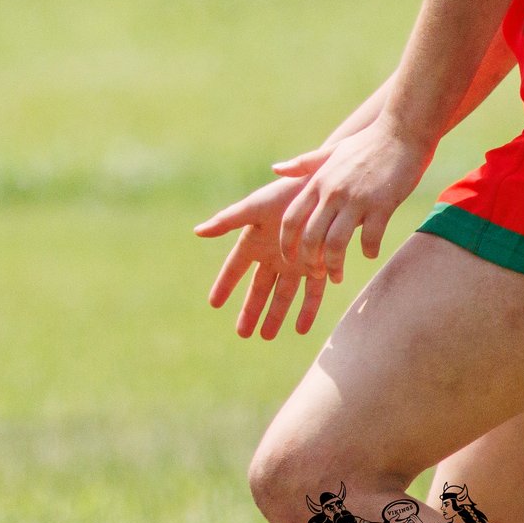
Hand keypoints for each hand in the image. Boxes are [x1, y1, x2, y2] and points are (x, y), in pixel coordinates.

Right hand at [198, 168, 319, 338]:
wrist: (325, 187)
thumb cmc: (286, 192)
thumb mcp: (255, 206)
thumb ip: (228, 220)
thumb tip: (198, 231)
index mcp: (254, 241)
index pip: (235, 268)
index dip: (225, 285)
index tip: (214, 303)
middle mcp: (273, 255)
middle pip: (259, 289)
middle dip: (250, 311)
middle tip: (243, 333)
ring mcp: (296, 262)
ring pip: (284, 296)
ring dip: (276, 315)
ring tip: (266, 336)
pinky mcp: (319, 265)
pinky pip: (312, 294)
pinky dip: (307, 311)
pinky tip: (300, 329)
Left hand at [279, 118, 433, 283]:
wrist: (401, 132)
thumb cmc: (366, 143)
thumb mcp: (330, 151)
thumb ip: (303, 164)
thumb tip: (275, 169)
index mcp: (317, 183)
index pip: (291, 219)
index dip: (287, 243)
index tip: (290, 259)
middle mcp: (332, 193)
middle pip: (310, 236)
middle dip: (309, 261)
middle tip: (316, 274)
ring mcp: (356, 199)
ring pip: (336, 242)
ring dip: (334, 264)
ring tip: (336, 276)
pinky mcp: (382, 204)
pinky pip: (370, 236)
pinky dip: (367, 250)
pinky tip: (369, 254)